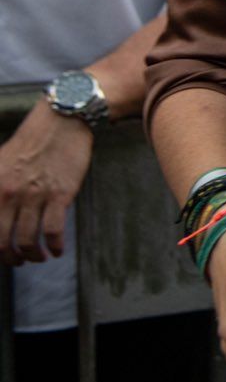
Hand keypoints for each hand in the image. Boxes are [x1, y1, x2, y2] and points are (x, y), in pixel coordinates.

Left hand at [0, 105, 93, 263]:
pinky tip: (57, 250)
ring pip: (28, 240)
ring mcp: (35, 195)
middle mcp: (10, 194)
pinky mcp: (60, 195)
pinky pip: (53, 230)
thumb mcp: (0, 162)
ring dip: (33, 255)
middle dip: (11, 257)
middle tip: (17, 260)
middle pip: (4, 241)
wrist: (63, 120)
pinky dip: (54, 246)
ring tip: (38, 257)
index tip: (2, 251)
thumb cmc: (32, 140)